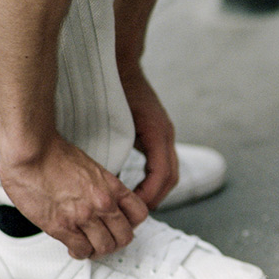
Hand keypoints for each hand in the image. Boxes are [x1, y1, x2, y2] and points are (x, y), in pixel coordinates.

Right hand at [0, 136, 148, 258]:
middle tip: (106, 240)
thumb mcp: (91, 168)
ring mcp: (83, 217)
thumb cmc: (54, 155)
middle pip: (124, 236)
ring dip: (98, 250)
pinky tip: (74, 248)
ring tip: (89, 246)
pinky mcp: (62, 227)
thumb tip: (104, 203)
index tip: (123, 226)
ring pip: (105, 248)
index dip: (131, 223)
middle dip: (115, 241)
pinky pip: (81, 250)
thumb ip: (101, 188)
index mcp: (112, 187)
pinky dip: (80, 253)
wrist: (31, 152)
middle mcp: (102, 203)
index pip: (139, 214)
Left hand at [120, 65, 177, 209]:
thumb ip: (113, 149)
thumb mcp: (112, 122)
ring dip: (157, 190)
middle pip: (171, 177)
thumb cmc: (116, 90)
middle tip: (136, 214)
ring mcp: (165, 134)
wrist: (123, 65)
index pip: (161, 174)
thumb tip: (107, 180)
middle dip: (155, 198)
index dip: (149, 194)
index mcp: (158, 133)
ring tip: (137, 204)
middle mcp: (166, 135)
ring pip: (170, 172)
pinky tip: (137, 186)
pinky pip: (163, 163)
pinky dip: (154, 179)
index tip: (133, 208)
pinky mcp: (159, 134)